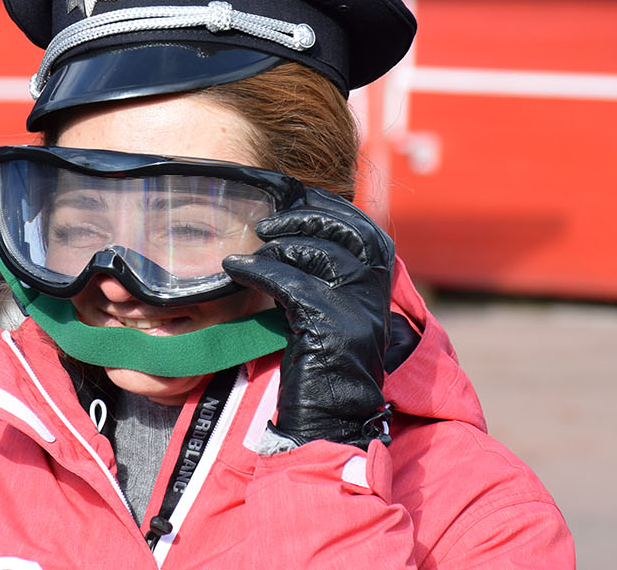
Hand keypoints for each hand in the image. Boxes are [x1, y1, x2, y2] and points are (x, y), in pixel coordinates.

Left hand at [223, 188, 393, 449]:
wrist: (331, 421)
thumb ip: (331, 276)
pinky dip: (257, 270)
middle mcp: (377, 292)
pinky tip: (234, 268)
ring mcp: (358, 309)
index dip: (327, 206)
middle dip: (304, 217)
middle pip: (346, 230)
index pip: (363, 226)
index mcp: (382, 285)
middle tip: (265, 224)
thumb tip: (297, 232)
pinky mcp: (331, 327)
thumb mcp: (337, 312)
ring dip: (277, 245)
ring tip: (250, 251)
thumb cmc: (325, 365)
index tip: (294, 196)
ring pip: (318, 252)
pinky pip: (290, 283)